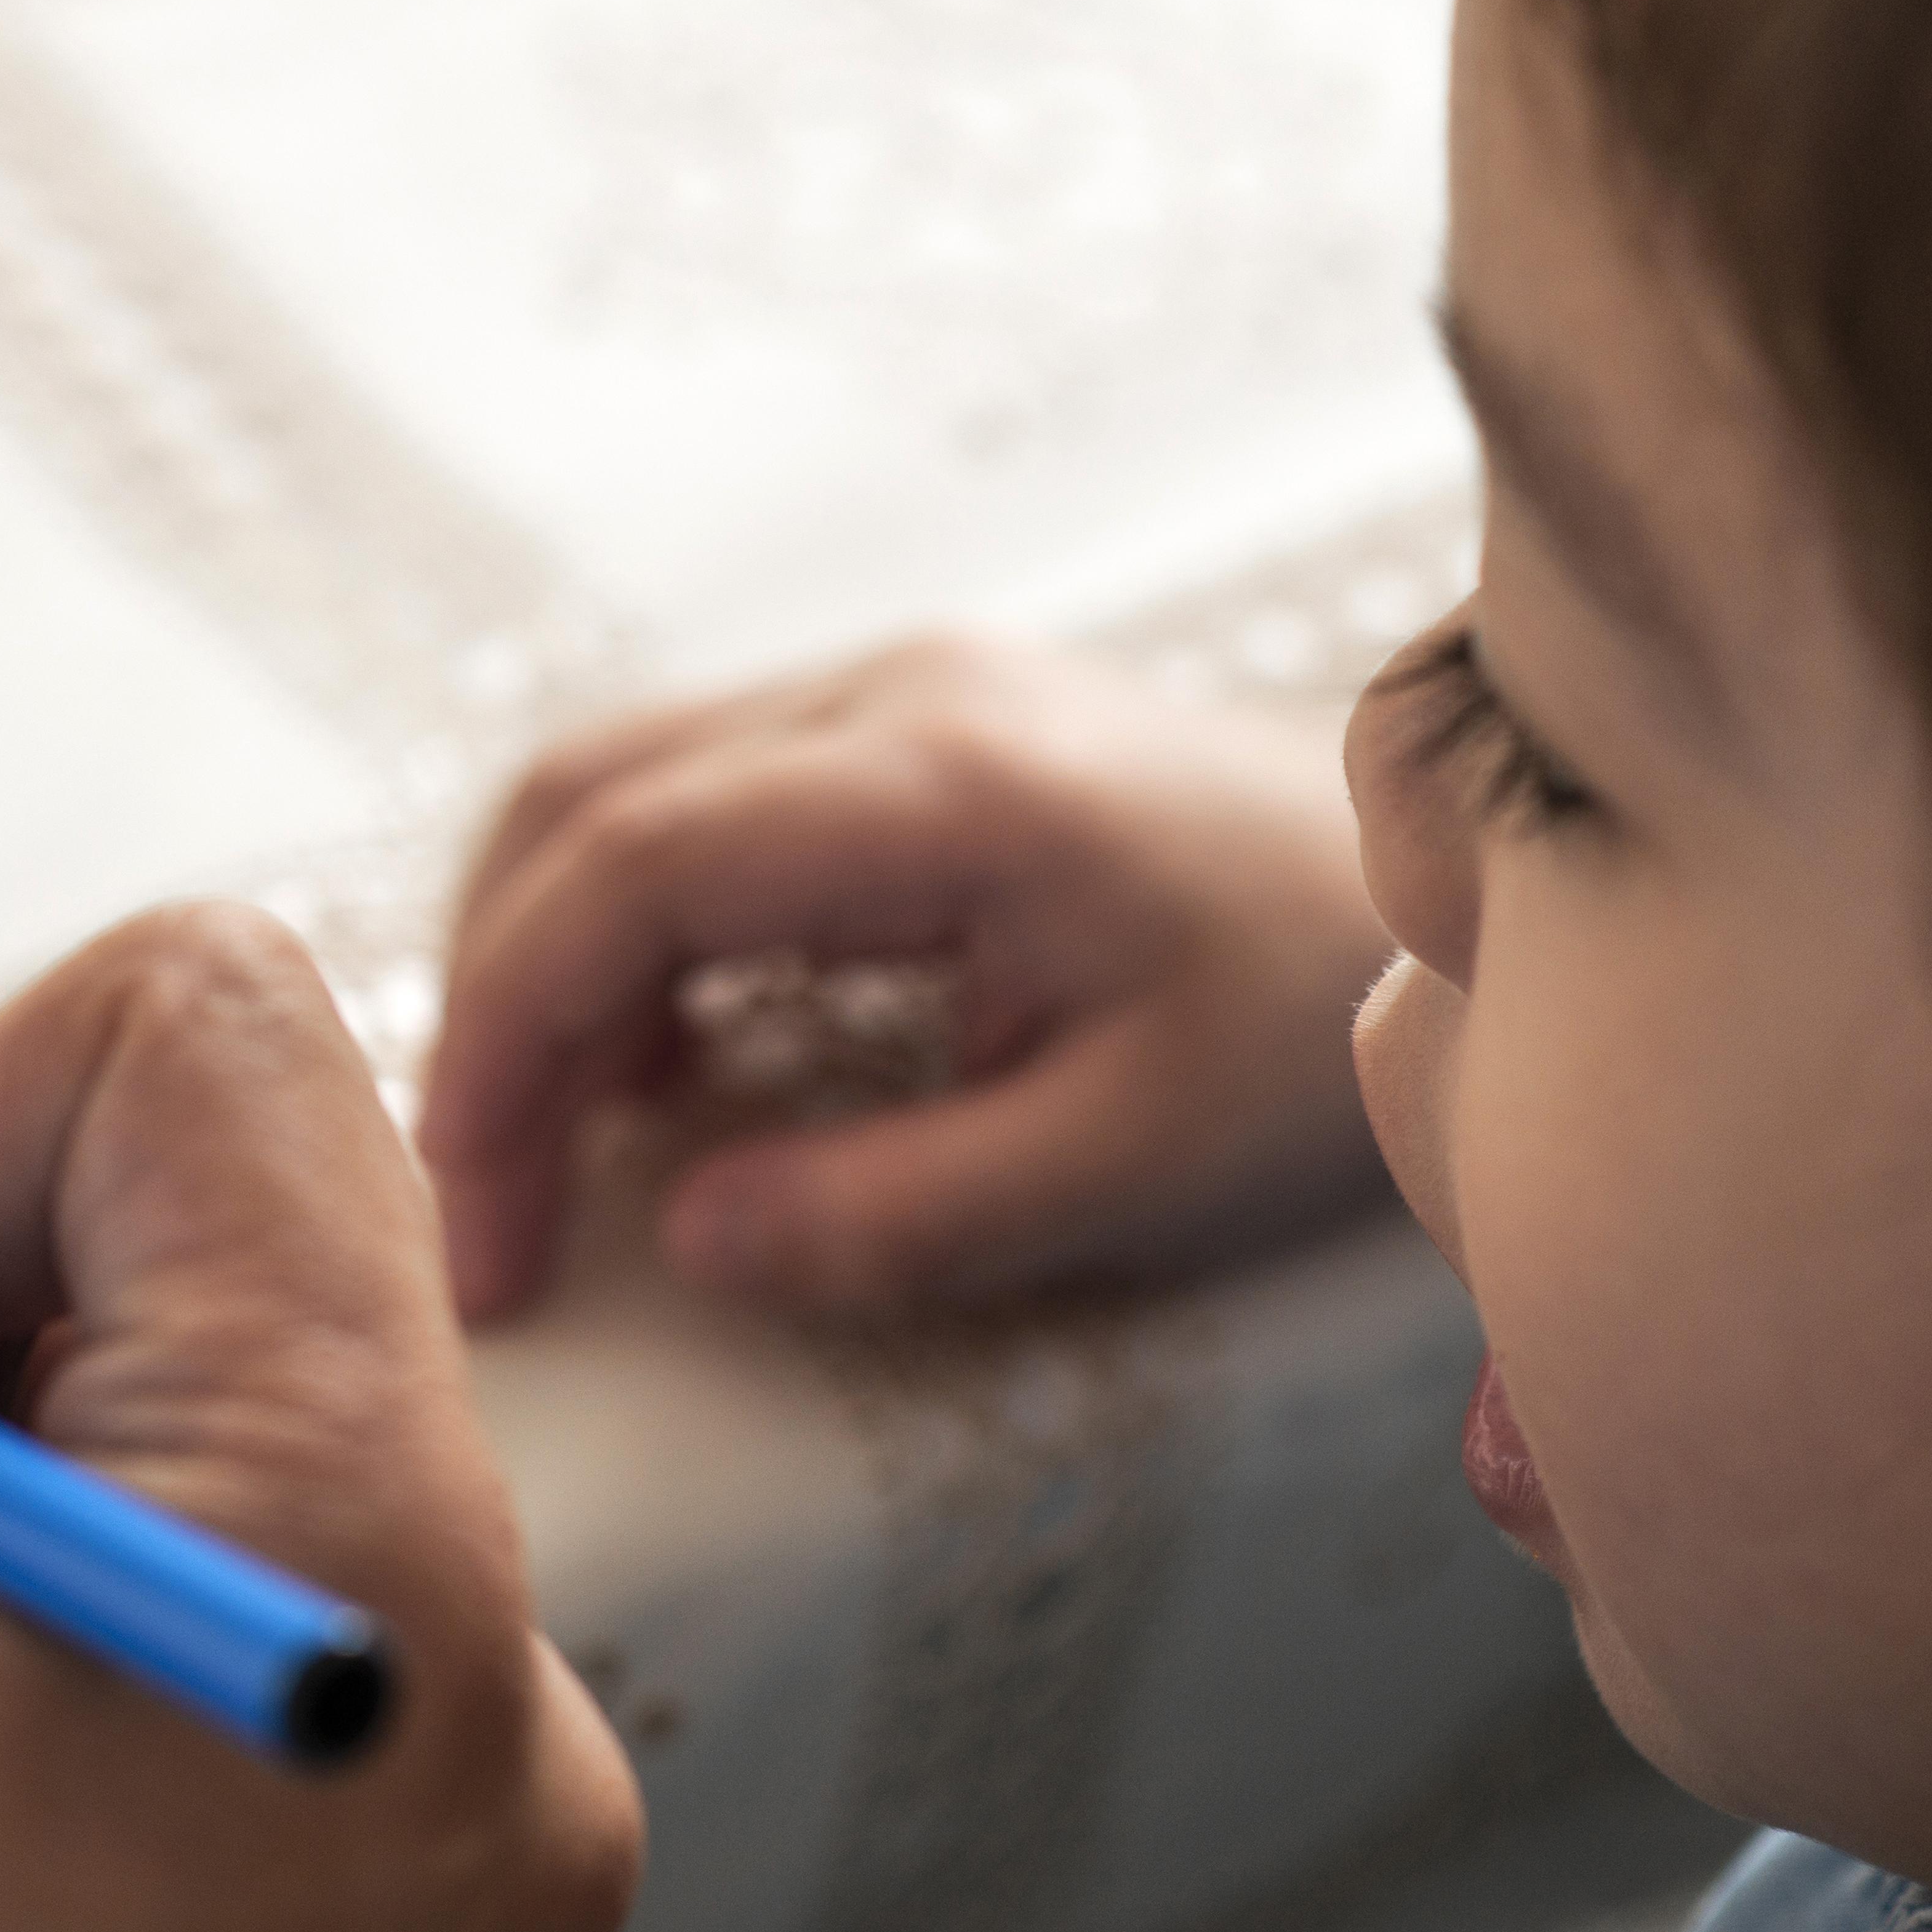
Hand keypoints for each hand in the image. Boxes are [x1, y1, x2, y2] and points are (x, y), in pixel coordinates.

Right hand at [421, 632, 1392, 1320]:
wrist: (1445, 882)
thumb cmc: (1316, 1008)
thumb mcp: (1136, 1151)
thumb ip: (908, 1207)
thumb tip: (694, 1241)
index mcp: (945, 773)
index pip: (631, 865)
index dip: (513, 1035)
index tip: (486, 1213)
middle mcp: (888, 690)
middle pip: (580, 801)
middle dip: (493, 1007)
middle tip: (490, 1209)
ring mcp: (885, 691)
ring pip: (611, 792)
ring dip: (545, 964)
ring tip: (559, 1151)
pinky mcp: (892, 729)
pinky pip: (688, 805)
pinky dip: (625, 936)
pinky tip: (663, 1070)